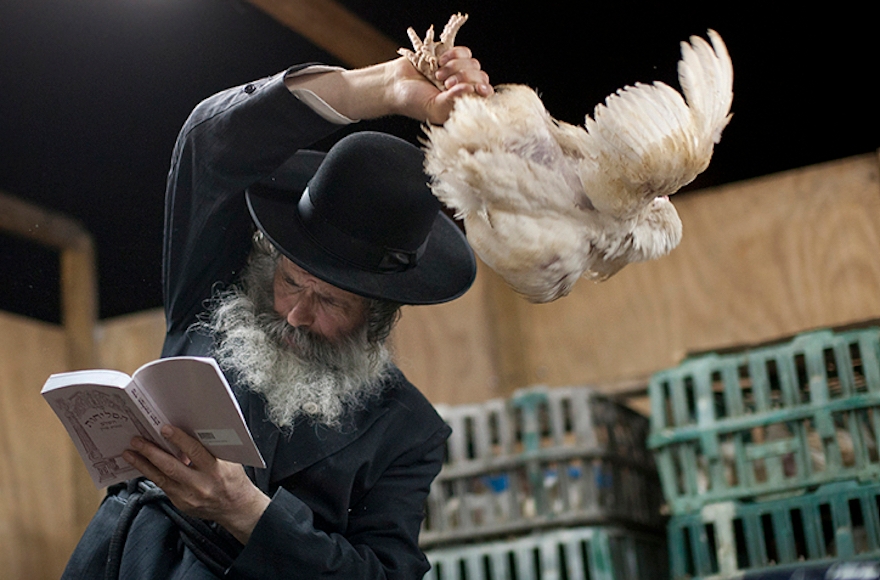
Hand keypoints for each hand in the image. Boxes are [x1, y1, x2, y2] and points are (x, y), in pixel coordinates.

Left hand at [124, 424, 269, 543]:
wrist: (236, 508)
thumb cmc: (233, 480)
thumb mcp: (229, 461)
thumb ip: (210, 449)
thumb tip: (189, 433)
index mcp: (216, 470)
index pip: (195, 452)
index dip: (179, 439)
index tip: (164, 429)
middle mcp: (200, 485)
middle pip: (171, 467)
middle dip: (151, 452)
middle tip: (137, 441)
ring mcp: (188, 497)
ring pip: (161, 479)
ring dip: (143, 464)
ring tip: (130, 453)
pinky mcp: (180, 504)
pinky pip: (163, 486)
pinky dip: (151, 475)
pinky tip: (143, 466)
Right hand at [390, 45, 492, 123]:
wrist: (395, 83)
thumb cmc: (412, 101)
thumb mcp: (434, 108)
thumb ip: (453, 102)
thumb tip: (470, 89)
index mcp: (462, 104)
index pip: (485, 96)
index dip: (483, 90)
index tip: (475, 89)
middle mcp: (463, 88)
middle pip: (481, 77)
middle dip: (464, 78)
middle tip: (445, 84)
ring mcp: (458, 72)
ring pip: (473, 64)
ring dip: (455, 67)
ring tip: (438, 75)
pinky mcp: (451, 57)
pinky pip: (464, 52)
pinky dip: (453, 55)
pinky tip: (440, 61)